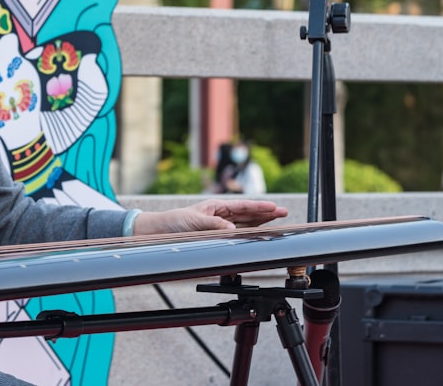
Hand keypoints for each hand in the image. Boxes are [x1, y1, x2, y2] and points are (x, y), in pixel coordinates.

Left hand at [132, 199, 286, 235]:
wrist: (159, 231)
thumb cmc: (174, 222)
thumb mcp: (193, 221)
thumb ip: (213, 225)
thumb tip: (232, 229)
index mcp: (216, 207)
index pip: (242, 206)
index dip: (259, 207)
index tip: (275, 208)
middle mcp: (220, 215)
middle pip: (248, 214)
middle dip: (266, 212)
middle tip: (284, 213)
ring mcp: (219, 225)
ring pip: (245, 223)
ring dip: (261, 222)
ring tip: (277, 220)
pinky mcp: (215, 236)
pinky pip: (236, 234)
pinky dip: (248, 234)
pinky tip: (258, 233)